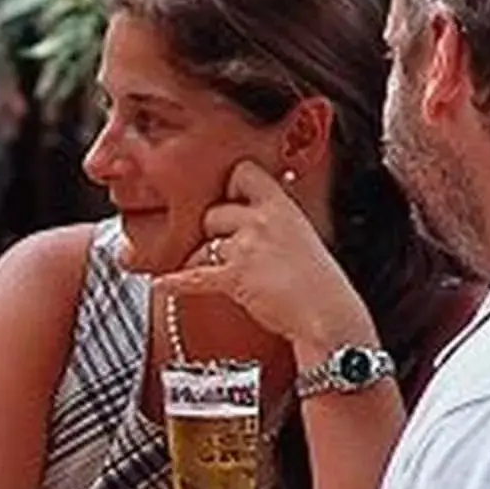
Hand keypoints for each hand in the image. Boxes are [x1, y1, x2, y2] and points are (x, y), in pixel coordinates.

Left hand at [159, 161, 381, 358]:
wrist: (327, 316)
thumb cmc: (320, 284)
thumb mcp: (304, 238)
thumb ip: (277, 224)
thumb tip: (253, 224)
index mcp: (282, 206)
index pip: (244, 173)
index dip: (231, 186)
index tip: (229, 197)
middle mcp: (262, 220)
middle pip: (214, 212)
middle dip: (213, 231)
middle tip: (222, 248)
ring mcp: (247, 247)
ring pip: (204, 244)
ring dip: (202, 258)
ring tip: (209, 271)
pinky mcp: (235, 276)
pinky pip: (194, 276)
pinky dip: (175, 282)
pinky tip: (162, 283)